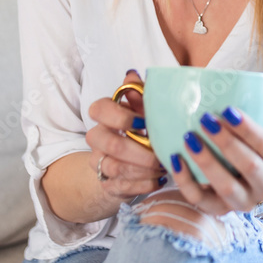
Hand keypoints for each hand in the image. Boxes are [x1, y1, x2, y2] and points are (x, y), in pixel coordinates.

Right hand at [85, 69, 166, 199]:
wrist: (129, 159)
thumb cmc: (140, 126)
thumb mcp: (143, 107)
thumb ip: (140, 92)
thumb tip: (132, 74)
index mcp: (104, 115)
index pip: (99, 109)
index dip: (121, 116)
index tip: (144, 122)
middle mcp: (97, 138)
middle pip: (110, 144)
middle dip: (140, 151)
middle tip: (162, 152)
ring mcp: (99, 162)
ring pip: (116, 168)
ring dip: (144, 169)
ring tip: (165, 166)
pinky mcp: (107, 183)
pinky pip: (122, 187)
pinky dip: (144, 184)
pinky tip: (160, 179)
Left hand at [170, 96, 262, 215]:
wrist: (256, 183)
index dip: (249, 130)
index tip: (228, 110)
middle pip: (249, 167)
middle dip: (226, 142)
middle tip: (206, 119)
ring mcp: (243, 203)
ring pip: (226, 187)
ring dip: (207, 161)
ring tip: (189, 137)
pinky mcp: (219, 210)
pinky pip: (201, 200)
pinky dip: (186, 181)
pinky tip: (176, 159)